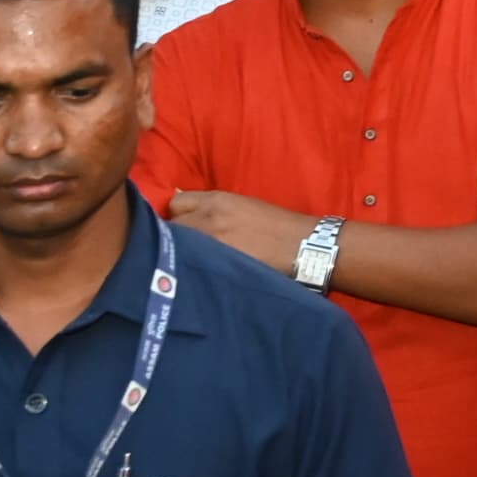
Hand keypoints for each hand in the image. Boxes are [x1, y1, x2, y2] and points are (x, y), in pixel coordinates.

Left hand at [163, 186, 322, 273]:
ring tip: (192, 262)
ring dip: (179, 255)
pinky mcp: (214, 268)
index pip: (176, 204)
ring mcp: (209, 245)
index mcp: (217, 201)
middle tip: (186, 247)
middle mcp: (207, 220)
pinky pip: (188, 268)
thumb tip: (189, 214)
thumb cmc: (280, 227)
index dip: (179, 215)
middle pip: (171, 227)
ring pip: (174, 250)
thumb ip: (215, 209)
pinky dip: (190, 270)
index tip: (184, 225)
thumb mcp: (245, 206)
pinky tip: (201, 274)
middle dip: (175, 236)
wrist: (305, 248)